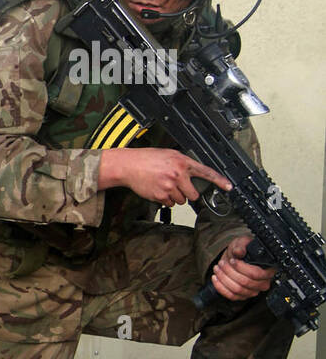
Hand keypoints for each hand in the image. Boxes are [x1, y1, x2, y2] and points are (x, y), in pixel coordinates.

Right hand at [100, 147, 231, 205]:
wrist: (128, 165)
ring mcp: (169, 187)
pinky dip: (164, 200)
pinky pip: (169, 203)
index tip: (228, 187)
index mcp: (182, 162)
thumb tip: (193, 173)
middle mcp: (178, 175)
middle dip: (187, 193)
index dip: (220, 181)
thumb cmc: (146, 159)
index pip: (206, 172)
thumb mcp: (169, 155)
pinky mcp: (160, 196)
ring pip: (181, 200)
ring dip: (175, 196)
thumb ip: (183, 163)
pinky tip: (157, 190)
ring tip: (163, 186)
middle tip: (178, 187)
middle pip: (193, 194)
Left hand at [210, 234, 275, 300]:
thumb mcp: (242, 242)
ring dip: (224, 279)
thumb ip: (241, 246)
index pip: (256, 274)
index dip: (241, 268)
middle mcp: (263, 282)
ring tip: (217, 269)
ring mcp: (253, 291)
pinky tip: (215, 278)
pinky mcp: (243, 296)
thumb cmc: (242, 250)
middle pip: (245, 282)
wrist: (235, 258)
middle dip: (229, 272)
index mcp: (268, 270)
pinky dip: (221, 288)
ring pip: (237, 289)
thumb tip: (239, 252)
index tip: (232, 261)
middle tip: (221, 263)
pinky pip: (231, 296)